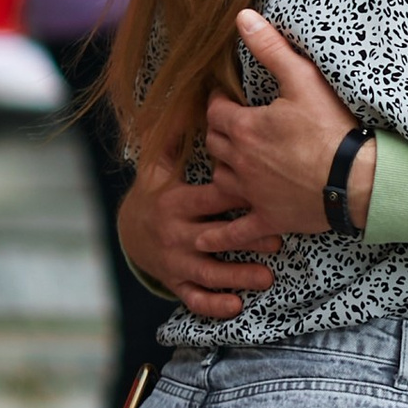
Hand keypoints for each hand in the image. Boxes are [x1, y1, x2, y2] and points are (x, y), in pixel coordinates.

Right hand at [116, 151, 276, 315]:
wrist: (130, 233)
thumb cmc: (157, 192)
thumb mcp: (159, 166)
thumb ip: (177, 138)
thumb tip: (193, 101)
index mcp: (174, 202)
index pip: (208, 198)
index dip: (234, 194)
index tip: (264, 189)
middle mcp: (174, 234)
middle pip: (211, 238)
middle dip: (242, 241)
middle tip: (277, 240)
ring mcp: (174, 262)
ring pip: (207, 272)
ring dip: (236, 276)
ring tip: (267, 278)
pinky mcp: (176, 283)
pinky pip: (194, 298)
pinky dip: (213, 305)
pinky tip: (237, 306)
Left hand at [211, 12, 371, 232]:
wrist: (358, 178)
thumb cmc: (333, 128)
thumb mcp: (303, 79)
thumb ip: (270, 48)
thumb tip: (242, 17)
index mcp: (245, 128)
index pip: (215, 112)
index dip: (218, 103)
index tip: (225, 99)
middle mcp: (241, 162)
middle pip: (214, 145)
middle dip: (220, 134)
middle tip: (232, 128)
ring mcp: (252, 194)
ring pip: (219, 182)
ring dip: (222, 172)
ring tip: (230, 166)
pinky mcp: (269, 219)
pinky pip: (235, 231)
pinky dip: (219, 236)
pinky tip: (204, 240)